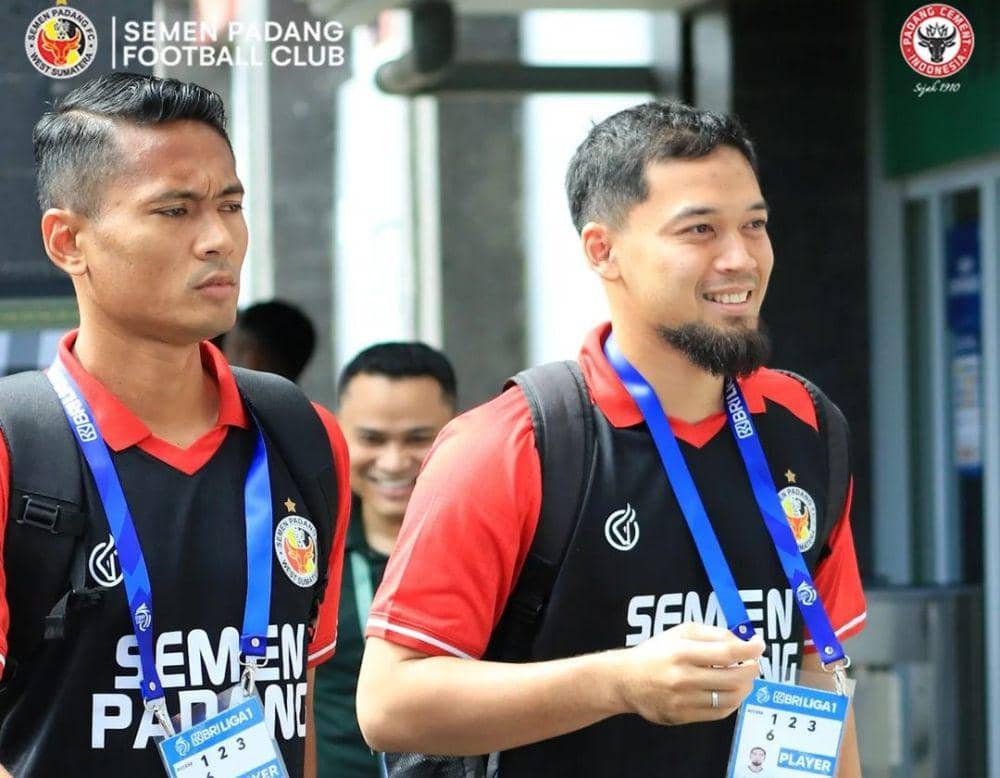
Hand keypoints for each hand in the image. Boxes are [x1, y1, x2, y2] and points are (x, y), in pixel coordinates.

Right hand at [614, 621, 763, 725]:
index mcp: (682, 652)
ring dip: (745, 687)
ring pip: (730, 698)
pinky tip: (732, 692)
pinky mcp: (683, 716)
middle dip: (752, 669)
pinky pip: (719, 712)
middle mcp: (683, 677)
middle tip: (754, 663)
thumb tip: (742, 640)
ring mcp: (684, 700)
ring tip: (745, 678)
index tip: (760, 644)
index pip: (726, 652)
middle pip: (733, 678)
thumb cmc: (656, 652)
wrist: (626, 680)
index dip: (749, 649)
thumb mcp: (679, 633)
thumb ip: (711, 634)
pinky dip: (733, 702)